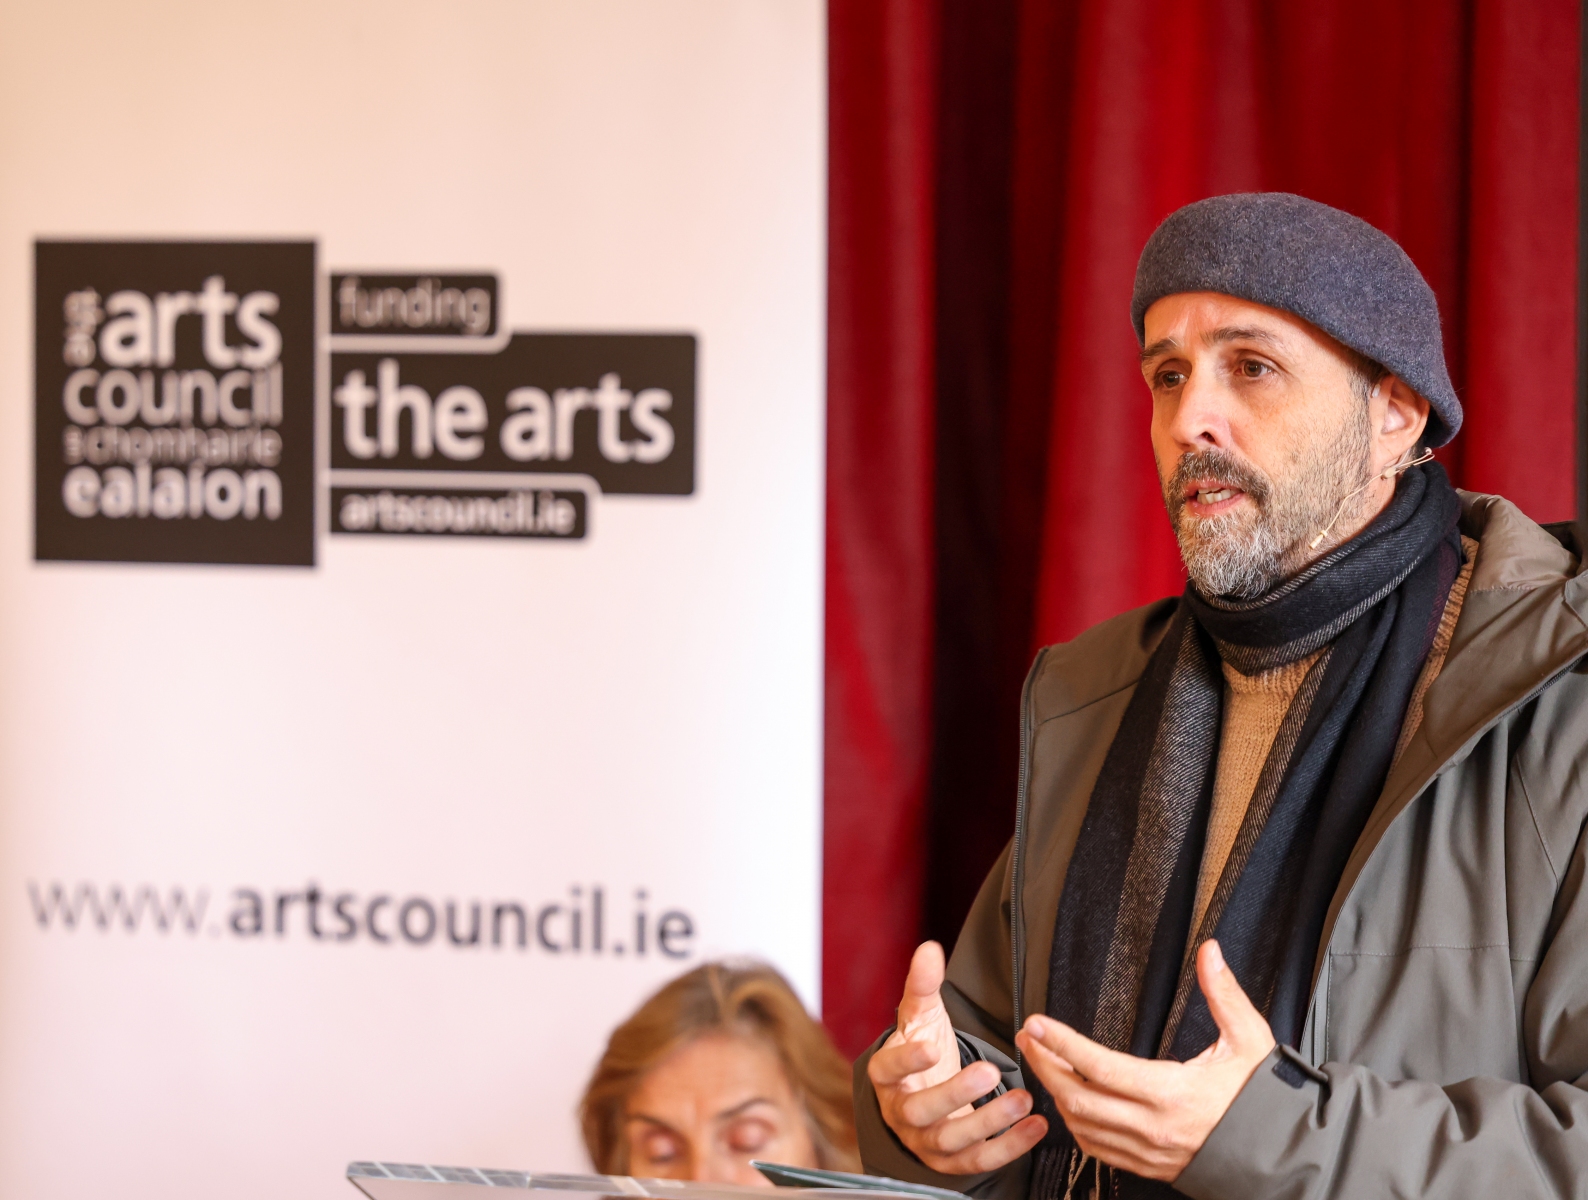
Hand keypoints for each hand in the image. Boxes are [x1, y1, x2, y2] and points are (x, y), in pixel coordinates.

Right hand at [868, 941, 1048, 1173]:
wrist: (926, 1094)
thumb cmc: (923, 1049)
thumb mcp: (922, 1017)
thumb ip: (924, 984)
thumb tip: (929, 949)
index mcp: (888, 1076)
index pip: (888, 1070)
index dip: (907, 1061)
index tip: (931, 1047)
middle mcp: (902, 1112)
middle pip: (919, 1111)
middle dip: (954, 1095)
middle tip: (988, 1071)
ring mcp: (926, 1142)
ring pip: (951, 1141)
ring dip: (988, 1122)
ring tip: (1022, 1099)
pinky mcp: (952, 1163)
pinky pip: (979, 1160)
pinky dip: (1009, 1147)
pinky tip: (1035, 1126)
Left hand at [1014, 940, 1273, 1180]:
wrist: (1281, 1153)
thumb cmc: (1263, 1098)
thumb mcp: (1249, 1039)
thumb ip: (1223, 994)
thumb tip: (1209, 952)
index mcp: (1172, 1093)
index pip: (1100, 1067)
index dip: (1062, 1044)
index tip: (1037, 1024)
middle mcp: (1153, 1127)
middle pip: (1078, 1099)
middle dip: (1045, 1066)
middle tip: (1028, 1038)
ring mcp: (1148, 1152)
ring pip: (1082, 1126)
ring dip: (1056, 1094)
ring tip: (1042, 1062)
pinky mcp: (1148, 1166)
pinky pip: (1097, 1150)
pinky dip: (1076, 1125)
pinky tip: (1068, 1102)